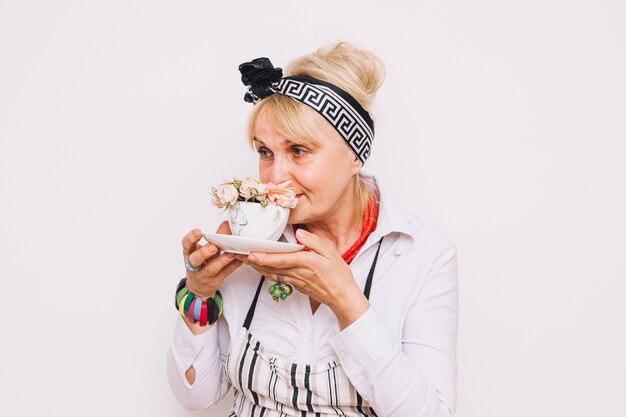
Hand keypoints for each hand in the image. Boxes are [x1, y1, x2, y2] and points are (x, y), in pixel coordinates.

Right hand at [181, 221, 242, 297]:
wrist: (199, 286)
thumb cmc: (201, 263)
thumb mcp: (204, 249)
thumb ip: (214, 238)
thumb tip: (226, 225)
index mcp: (189, 253)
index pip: (186, 245)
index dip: (191, 238)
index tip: (198, 232)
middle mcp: (194, 265)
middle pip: (195, 259)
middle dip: (204, 252)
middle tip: (213, 247)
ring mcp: (204, 275)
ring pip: (211, 269)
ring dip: (222, 260)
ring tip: (231, 253)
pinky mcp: (215, 281)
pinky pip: (225, 273)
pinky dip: (233, 265)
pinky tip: (240, 259)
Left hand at [236, 228, 369, 327]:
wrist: (342, 297)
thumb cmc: (338, 275)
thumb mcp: (331, 252)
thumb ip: (314, 241)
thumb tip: (299, 233)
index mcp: (305, 262)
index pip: (280, 260)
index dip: (264, 257)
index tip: (251, 253)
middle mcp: (297, 273)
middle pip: (270, 267)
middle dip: (253, 261)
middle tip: (238, 253)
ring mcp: (295, 280)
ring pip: (271, 273)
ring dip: (257, 267)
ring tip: (244, 259)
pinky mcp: (295, 285)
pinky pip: (277, 277)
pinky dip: (266, 272)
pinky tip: (261, 267)